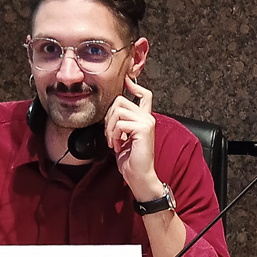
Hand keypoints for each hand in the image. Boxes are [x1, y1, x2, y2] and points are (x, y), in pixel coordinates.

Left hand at [104, 73, 161, 200]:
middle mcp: (147, 117)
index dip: (133, 84)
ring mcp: (146, 122)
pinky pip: (120, 124)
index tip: (125, 79)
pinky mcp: (143, 129)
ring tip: (112, 142)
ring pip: (118, 110)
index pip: (144, 94)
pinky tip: (117, 146)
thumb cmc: (130, 161)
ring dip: (110, 127)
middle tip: (109, 134)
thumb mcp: (123, 138)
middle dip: (108, 117)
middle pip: (121, 100)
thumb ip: (121, 124)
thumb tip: (110, 112)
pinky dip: (114, 136)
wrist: (139, 177)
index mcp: (144, 119)